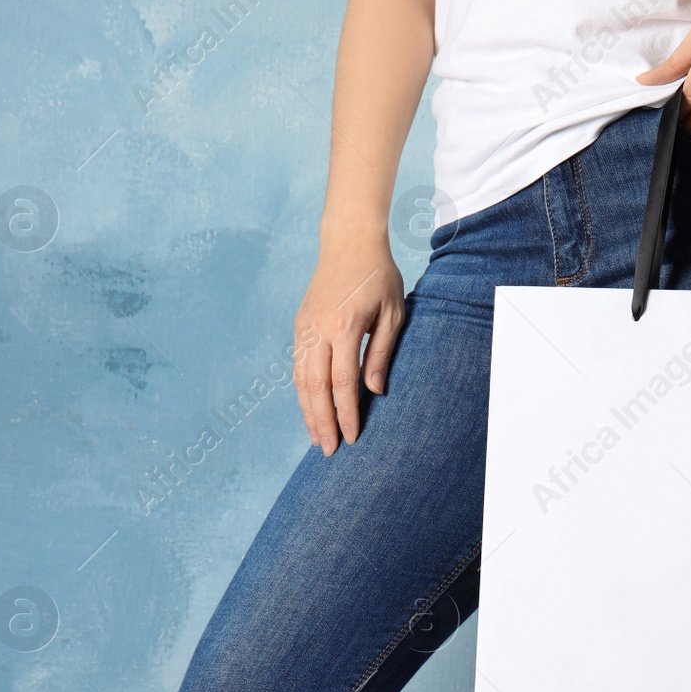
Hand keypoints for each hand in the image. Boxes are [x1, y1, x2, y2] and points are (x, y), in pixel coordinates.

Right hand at [293, 233, 404, 455]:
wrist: (349, 241)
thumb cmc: (379, 276)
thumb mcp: (393, 314)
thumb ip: (381, 354)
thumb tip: (373, 392)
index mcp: (344, 327)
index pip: (342, 382)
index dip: (346, 413)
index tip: (352, 437)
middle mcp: (318, 329)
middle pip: (315, 387)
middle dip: (322, 422)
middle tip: (329, 450)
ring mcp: (304, 326)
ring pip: (300, 379)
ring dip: (307, 411)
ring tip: (317, 437)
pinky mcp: (299, 324)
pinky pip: (297, 365)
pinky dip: (302, 391)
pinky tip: (310, 408)